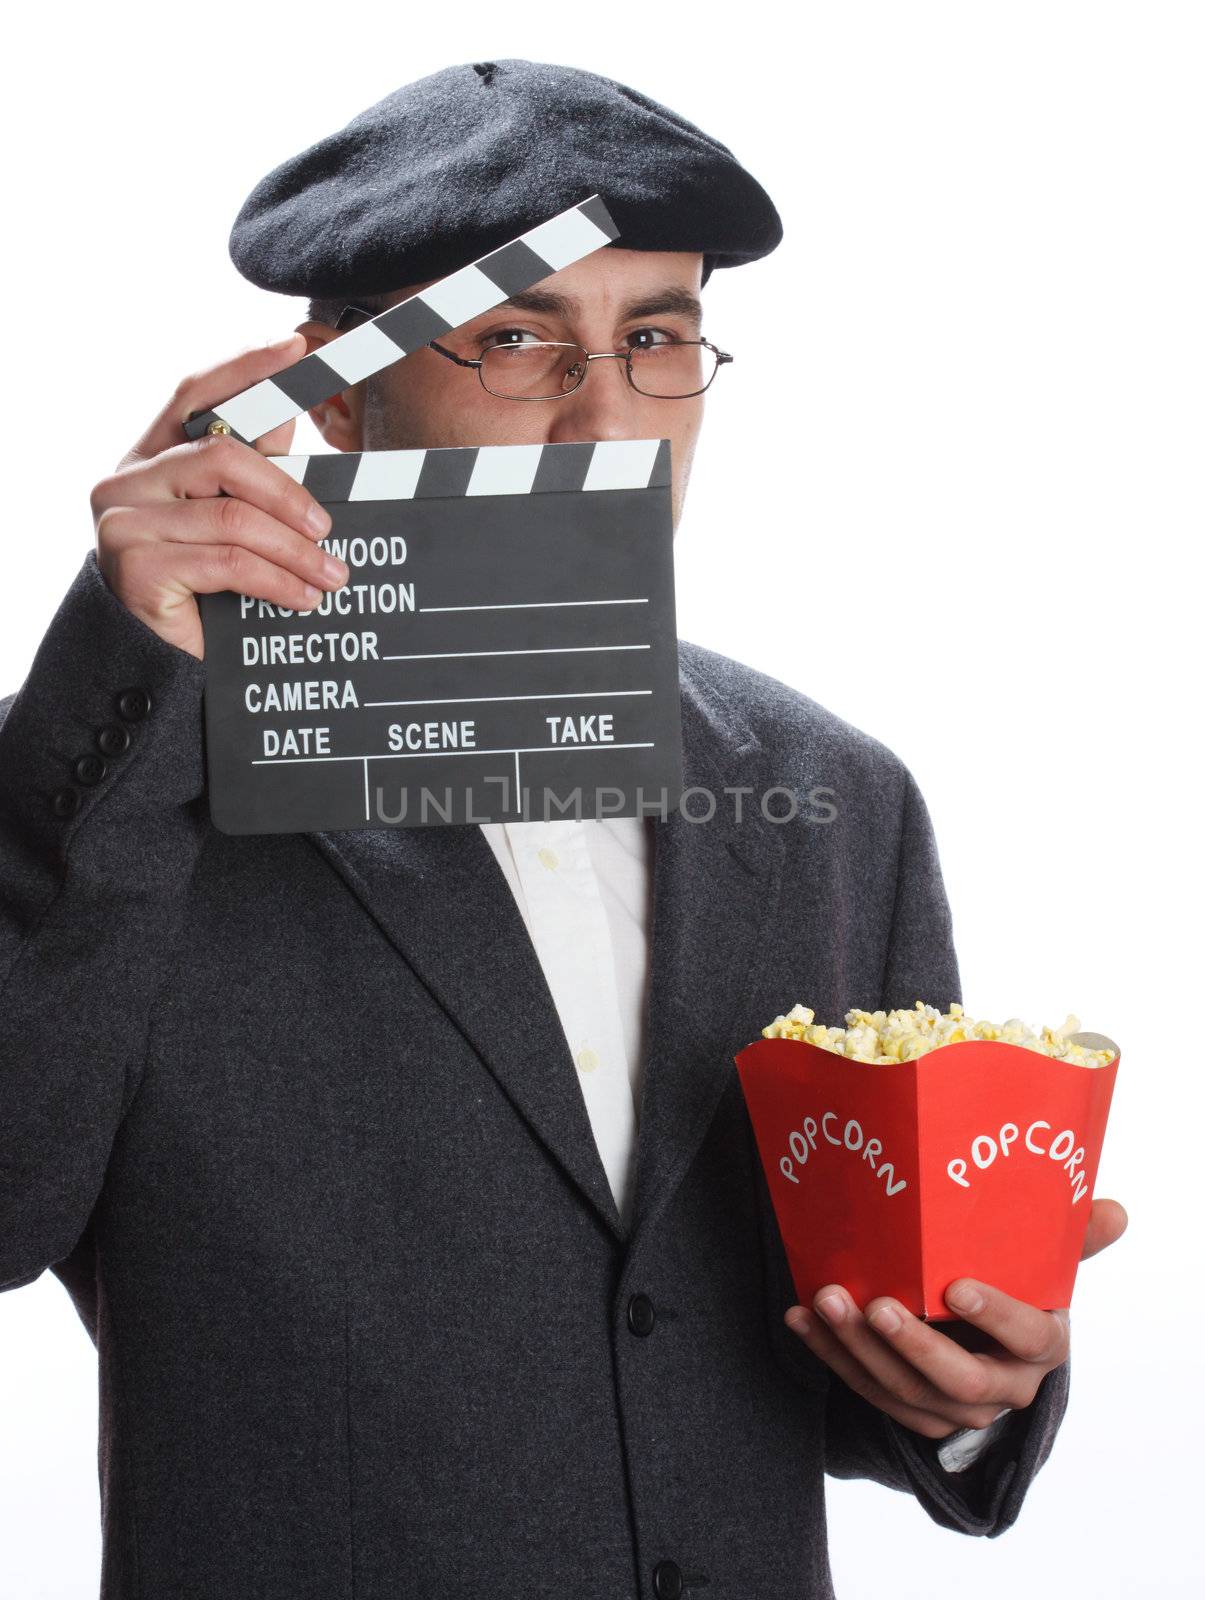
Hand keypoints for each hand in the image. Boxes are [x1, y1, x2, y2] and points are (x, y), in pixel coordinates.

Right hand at [91, 333, 346, 660]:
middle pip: (221, 454)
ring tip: (331, 575)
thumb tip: (293, 414)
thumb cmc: (200, 589)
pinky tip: (303, 597)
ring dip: (295, 550)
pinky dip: (277, 580)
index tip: (295, 350)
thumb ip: (252, 472)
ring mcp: (124, 520)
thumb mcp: (231, 523)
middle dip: (288, 492)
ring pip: (232, 516)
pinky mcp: (136, 565)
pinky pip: (226, 561)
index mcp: (150, 456)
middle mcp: (127, 478)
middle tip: (327, 529)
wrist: (160, 662)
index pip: (194, 393)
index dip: (244, 369)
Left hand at [784, 1197, 1127, 1439]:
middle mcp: (1004, 1388)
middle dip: (911, 1345)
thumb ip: (1071, 1236)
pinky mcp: (913, 1413)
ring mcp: (955, 1409)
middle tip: (875, 1302)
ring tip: (825, 1301)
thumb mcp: (1043, 1260)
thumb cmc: (1016, 1285)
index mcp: (1041, 1347)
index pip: (1025, 1337)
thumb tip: (1114, 1208)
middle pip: (958, 1382)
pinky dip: (831, 1355)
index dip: (994, 1316)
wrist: (985, 1338)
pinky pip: (868, 1392)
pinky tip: (802, 1317)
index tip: (955, 1285)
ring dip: (858, 1348)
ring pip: (904, 1393)